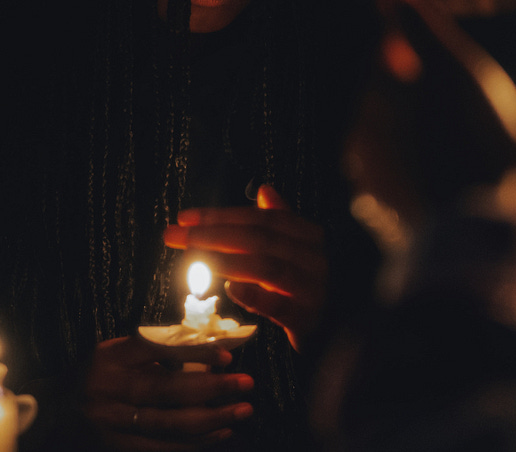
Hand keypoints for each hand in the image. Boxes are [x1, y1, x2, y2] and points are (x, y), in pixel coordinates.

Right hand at [84, 336, 253, 450]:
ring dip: (212, 419)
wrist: (55, 411)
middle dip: (213, 388)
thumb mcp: (116, 352)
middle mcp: (109, 390)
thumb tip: (205, 353)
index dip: (194, 353)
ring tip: (241, 411)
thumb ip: (153, 352)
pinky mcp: (118, 448)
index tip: (228, 355)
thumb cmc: (96, 374)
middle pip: (167, 390)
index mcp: (110, 358)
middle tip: (246, 384)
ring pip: (170, 424)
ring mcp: (112, 423)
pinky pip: (163, 448)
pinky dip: (195, 443)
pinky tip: (219, 434)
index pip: (157, 350)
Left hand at [164, 185, 326, 351]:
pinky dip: (254, 295)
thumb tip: (264, 189)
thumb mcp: (297, 249)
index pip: (260, 218)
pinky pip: (279, 305)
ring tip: (193, 256)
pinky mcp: (308, 319)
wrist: (341, 327)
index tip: (183, 217)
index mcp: (308, 235)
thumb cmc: (310, 284)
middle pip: (258, 238)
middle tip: (174, 235)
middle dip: (212, 234)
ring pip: (265, 267)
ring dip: (225, 260)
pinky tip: (230, 288)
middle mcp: (312, 257)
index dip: (220, 215)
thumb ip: (280, 219)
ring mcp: (312, 288)